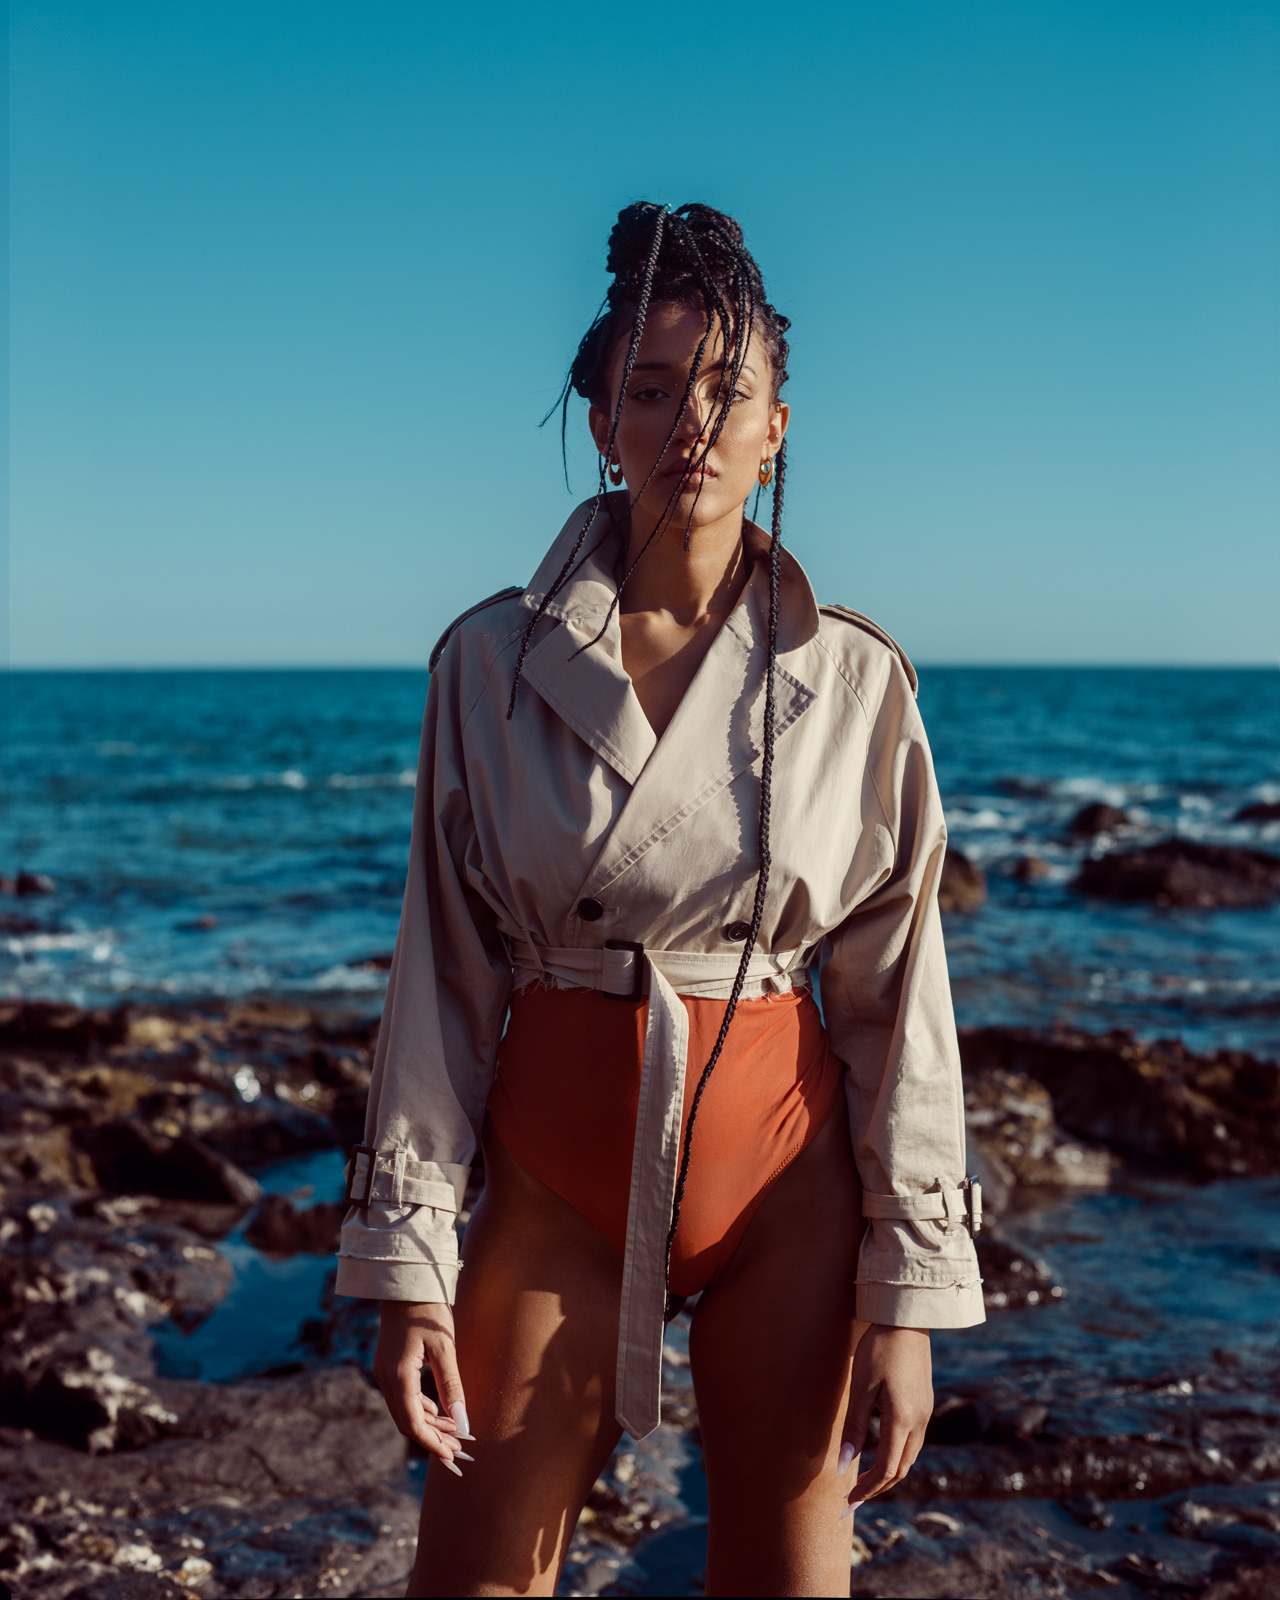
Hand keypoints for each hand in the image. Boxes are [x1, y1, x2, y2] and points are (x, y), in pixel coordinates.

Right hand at [373, 1300, 473, 1474]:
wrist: (407, 1282)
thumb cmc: (429, 1311)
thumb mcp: (445, 1348)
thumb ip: (452, 1386)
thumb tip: (463, 1422)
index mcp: (398, 1375)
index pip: (412, 1423)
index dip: (432, 1443)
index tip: (452, 1457)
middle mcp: (385, 1377)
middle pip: (406, 1421)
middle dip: (431, 1439)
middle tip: (457, 1451)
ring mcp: (384, 1372)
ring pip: (404, 1410)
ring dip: (428, 1425)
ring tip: (454, 1434)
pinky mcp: (389, 1366)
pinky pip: (403, 1397)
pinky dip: (421, 1409)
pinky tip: (440, 1413)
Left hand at [838, 1325, 931, 1509]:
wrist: (907, 1319)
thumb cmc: (879, 1349)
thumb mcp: (861, 1387)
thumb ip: (855, 1428)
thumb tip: (843, 1464)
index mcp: (903, 1420)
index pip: (886, 1470)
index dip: (867, 1489)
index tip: (848, 1502)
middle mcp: (920, 1422)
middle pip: (901, 1470)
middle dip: (877, 1487)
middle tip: (853, 1499)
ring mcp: (925, 1413)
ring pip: (909, 1457)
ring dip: (888, 1473)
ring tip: (863, 1481)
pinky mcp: (924, 1403)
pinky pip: (912, 1441)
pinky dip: (896, 1456)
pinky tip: (880, 1453)